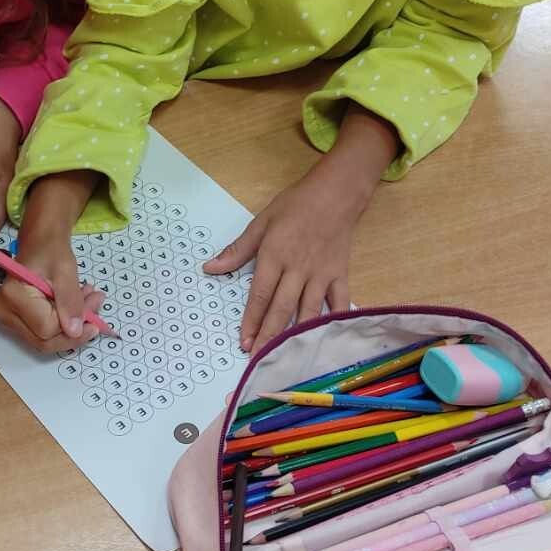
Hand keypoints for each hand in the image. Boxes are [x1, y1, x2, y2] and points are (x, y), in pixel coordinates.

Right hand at [0, 229, 104, 354]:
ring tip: (90, 299)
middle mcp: (5, 312)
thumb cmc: (49, 249)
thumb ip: (70, 301)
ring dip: (74, 325)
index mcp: (12, 297)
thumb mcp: (65, 270)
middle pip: (44, 341)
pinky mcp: (19, 320)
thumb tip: (75, 331)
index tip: (95, 304)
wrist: (40, 242)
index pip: (46, 328)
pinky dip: (66, 322)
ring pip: (47, 339)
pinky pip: (46, 332)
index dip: (74, 325)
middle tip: (96, 305)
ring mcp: (9, 318)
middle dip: (76, 329)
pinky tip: (78, 304)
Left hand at [204, 168, 355, 353]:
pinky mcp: (339, 275)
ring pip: (307, 311)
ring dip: (295, 335)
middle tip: (258, 356)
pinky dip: (333, 322)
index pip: (260, 294)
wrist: (335, 194)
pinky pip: (338, 303)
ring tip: (285, 356)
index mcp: (275, 255)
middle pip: (281, 308)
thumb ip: (237, 250)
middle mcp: (297, 268)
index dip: (251, 319)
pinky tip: (325, 341)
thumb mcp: (261, 222)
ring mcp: (320, 274)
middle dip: (268, 334)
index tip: (243, 340)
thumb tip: (211, 268)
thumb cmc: (295, 206)